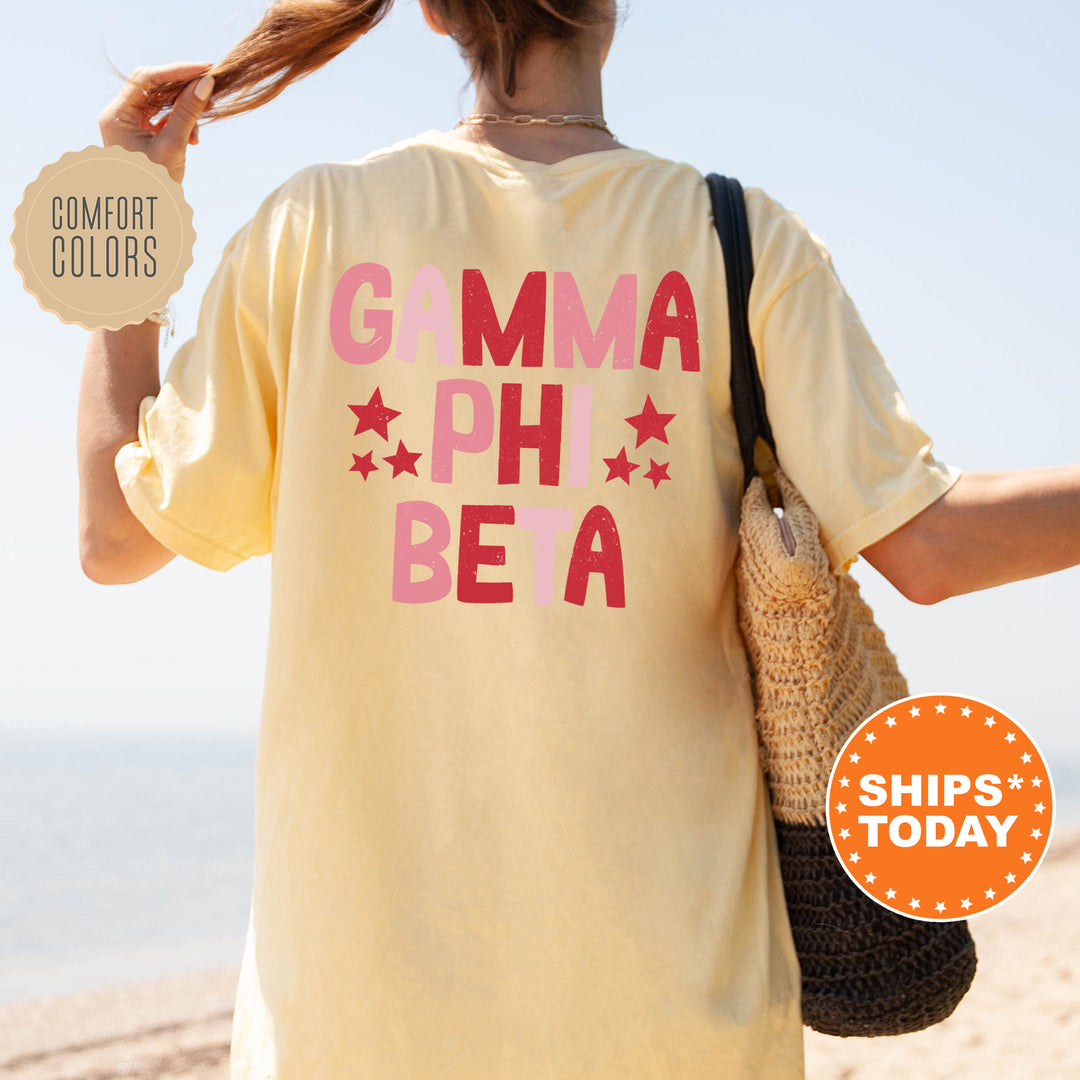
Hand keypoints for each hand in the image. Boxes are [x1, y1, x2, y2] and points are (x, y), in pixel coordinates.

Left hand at [99, 61, 215, 183]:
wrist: (146, 218)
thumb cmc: (154, 188)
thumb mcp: (173, 147)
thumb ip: (187, 114)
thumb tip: (205, 84)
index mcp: (116, 115)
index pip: (146, 78)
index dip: (177, 71)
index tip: (205, 70)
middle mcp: (119, 115)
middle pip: (153, 86)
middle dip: (182, 87)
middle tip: (209, 87)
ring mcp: (130, 125)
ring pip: (160, 102)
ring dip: (184, 108)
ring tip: (202, 123)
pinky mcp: (141, 135)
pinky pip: (162, 117)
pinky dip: (180, 121)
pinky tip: (193, 137)